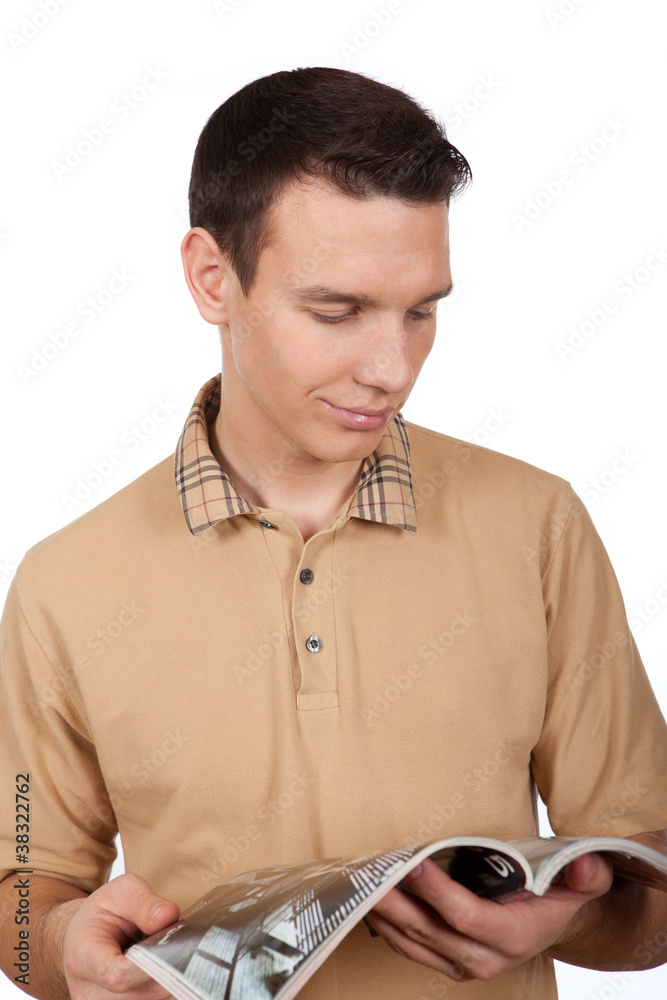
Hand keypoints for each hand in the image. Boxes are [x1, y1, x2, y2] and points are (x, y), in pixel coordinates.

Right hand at [61, 872, 179, 997]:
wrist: (85, 936)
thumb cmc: (103, 912)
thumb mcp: (122, 891)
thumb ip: (144, 903)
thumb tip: (168, 916)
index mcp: (82, 959)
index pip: (119, 975)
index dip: (152, 962)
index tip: (174, 942)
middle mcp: (88, 994)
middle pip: (142, 994)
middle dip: (168, 966)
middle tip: (181, 941)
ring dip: (169, 978)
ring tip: (168, 951)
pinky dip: (165, 986)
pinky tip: (163, 967)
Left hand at [365, 852, 613, 980]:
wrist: (560, 925)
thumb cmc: (565, 894)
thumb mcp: (588, 880)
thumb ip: (587, 873)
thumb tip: (585, 864)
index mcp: (515, 935)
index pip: (467, 916)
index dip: (438, 891)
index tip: (414, 861)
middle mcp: (486, 957)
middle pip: (430, 931)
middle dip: (395, 902)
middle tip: (367, 873)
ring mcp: (464, 964)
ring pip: (413, 942)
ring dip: (384, 914)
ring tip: (358, 882)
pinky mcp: (450, 962)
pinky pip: (411, 947)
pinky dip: (388, 924)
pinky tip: (370, 899)